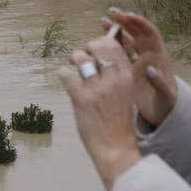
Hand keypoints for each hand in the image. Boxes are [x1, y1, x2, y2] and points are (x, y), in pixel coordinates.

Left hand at [57, 36, 140, 190]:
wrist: (116, 148)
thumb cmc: (119, 122)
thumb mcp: (126, 93)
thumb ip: (118, 75)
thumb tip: (102, 57)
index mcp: (127, 77)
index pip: (113, 45)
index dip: (101, 42)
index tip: (95, 50)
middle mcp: (113, 79)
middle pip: (96, 47)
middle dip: (86, 49)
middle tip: (82, 59)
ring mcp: (97, 89)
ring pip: (80, 58)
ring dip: (73, 60)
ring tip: (73, 68)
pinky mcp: (81, 99)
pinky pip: (66, 74)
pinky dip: (64, 74)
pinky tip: (67, 81)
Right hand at [104, 8, 177, 126]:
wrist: (161, 112)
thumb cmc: (166, 102)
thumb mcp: (165, 94)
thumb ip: (159, 82)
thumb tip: (150, 70)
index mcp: (159, 55)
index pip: (150, 33)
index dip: (140, 23)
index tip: (129, 16)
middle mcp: (148, 54)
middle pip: (137, 32)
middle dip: (126, 21)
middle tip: (113, 12)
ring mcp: (137, 60)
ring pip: (126, 39)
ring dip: (116, 30)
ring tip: (103, 21)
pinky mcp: (128, 68)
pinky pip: (119, 52)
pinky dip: (111, 45)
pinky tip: (100, 40)